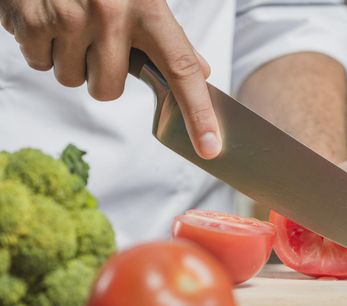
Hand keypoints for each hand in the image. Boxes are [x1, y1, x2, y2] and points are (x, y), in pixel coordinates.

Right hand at [0, 0, 220, 158]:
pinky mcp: (32, 21)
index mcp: (149, 9)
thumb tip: (202, 72)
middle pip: (108, 90)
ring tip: (71, 24)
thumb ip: (171, 38)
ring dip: (71, 60)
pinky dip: (42, 48)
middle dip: (100, 74)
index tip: (210, 146)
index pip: (181, 70)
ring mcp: (69, 18)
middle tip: (96, 42)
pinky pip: (39, 64)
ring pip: (72, 80)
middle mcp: (111, 14)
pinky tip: (48, 19)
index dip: (198, 113)